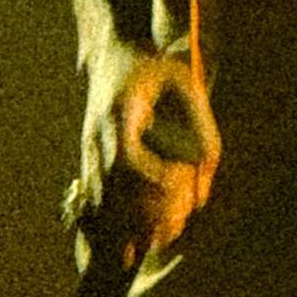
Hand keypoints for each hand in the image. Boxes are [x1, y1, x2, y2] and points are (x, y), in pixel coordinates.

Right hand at [73, 40, 219, 257]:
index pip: (127, 158)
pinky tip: (138, 240)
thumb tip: (207, 175)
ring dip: (128, 226)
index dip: (154, 179)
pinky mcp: (89, 162)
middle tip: (178, 222)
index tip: (183, 180)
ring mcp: (89, 151)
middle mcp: (98, 136)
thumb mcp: (186, 83)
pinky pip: (94, 202)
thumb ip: (202, 125)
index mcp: (120, 113)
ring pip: (98, 201)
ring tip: (162, 238)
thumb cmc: (155, 68)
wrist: (110, 55)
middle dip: (143, 213)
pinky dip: (115, 224)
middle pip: (110, 189)